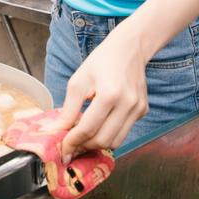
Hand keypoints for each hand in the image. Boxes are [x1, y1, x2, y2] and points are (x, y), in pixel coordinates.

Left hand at [56, 30, 148, 159]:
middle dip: (84, 146)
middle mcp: (128, 104)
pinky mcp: (143, 111)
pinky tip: (99, 125)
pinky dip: (109, 134)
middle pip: (103, 140)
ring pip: (115, 142)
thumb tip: (55, 131)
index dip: (72, 142)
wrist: (129, 49)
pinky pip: (124, 132)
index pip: (88, 129)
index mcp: (110, 94)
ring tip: (83, 137)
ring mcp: (138, 109)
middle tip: (71, 145)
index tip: (62, 149)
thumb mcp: (78, 81)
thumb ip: (68, 109)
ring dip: (97, 144)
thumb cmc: (101, 62)